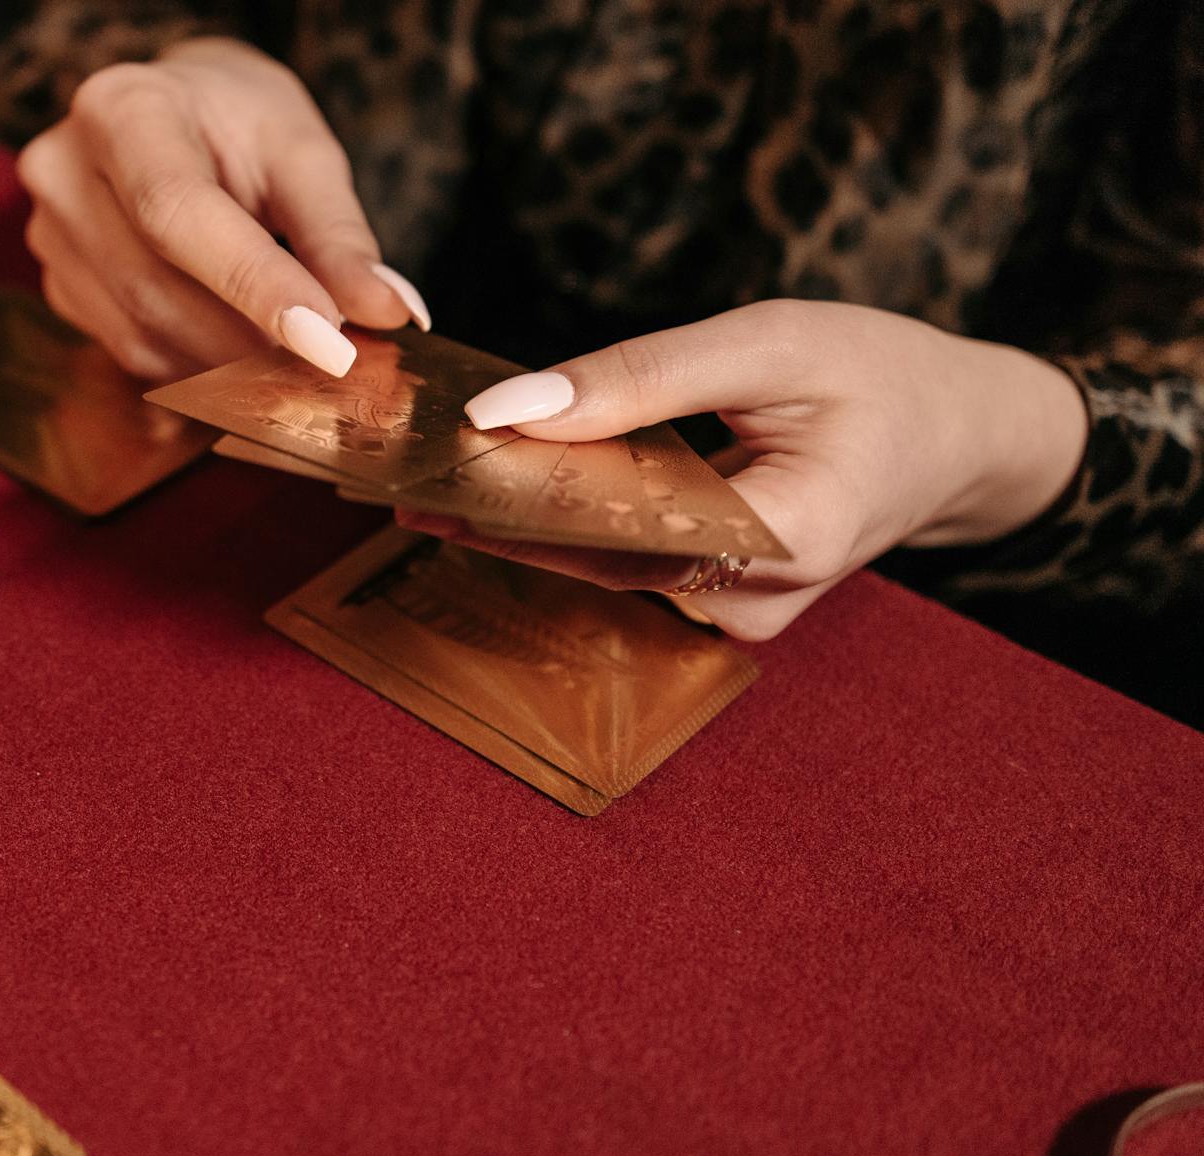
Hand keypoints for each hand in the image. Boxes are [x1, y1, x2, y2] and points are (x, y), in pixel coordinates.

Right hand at [15, 36, 426, 382]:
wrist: (175, 117)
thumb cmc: (238, 122)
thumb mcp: (301, 153)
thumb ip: (339, 235)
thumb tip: (390, 312)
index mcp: (122, 111)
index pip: (177, 212)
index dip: (254, 285)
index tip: (329, 343)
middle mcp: (66, 174)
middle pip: (158, 287)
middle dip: (255, 343)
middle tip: (335, 371)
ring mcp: (51, 237)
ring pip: (145, 335)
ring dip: (232, 368)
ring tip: (300, 366)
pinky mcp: (61, 290)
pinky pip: (134, 354)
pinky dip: (200, 370)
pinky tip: (246, 359)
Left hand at [400, 300, 1089, 640]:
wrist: (959, 437)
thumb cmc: (882, 374)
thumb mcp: (769, 343)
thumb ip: (640, 377)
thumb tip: (511, 412)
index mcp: (786, 536)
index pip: (617, 528)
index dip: (518, 504)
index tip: (432, 476)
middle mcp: (754, 598)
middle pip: (595, 557)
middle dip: (495, 515)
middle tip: (396, 479)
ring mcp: (738, 612)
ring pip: (603, 566)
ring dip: (521, 520)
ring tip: (430, 478)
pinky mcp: (720, 601)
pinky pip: (627, 562)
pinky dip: (569, 521)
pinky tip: (505, 488)